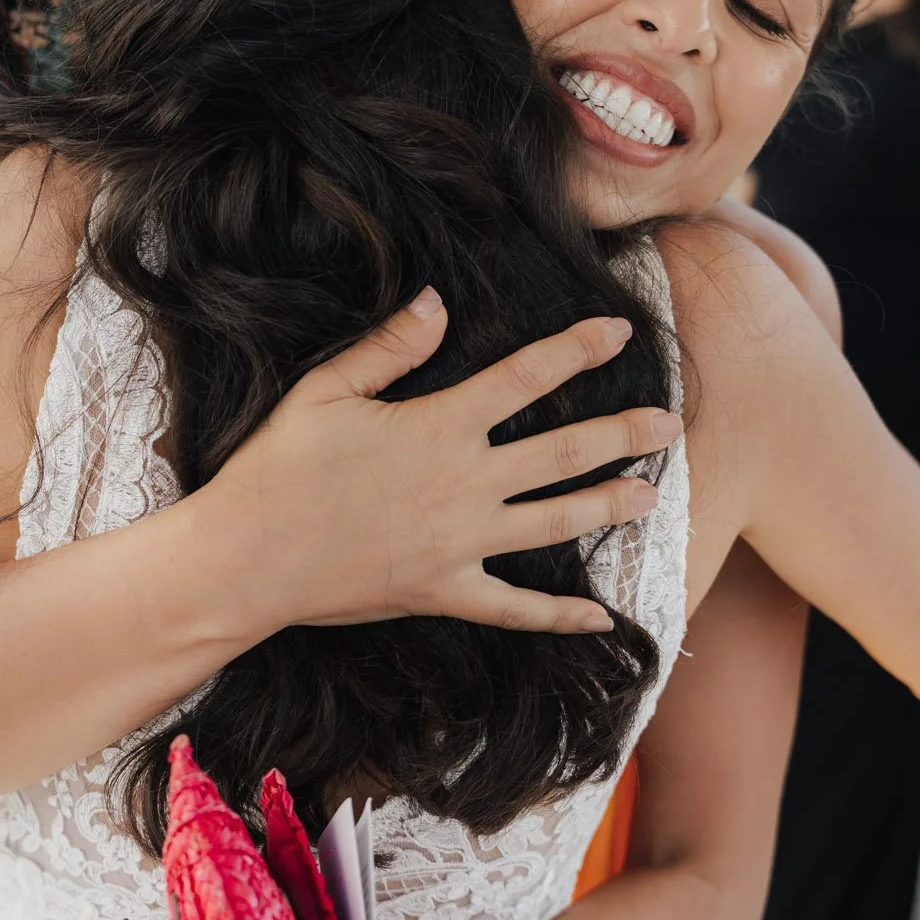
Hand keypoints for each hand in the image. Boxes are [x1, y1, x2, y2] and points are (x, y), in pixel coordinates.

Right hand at [203, 291, 680, 636]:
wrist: (248, 558)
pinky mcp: (445, 590)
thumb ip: (389, 345)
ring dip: (608, 505)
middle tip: (670, 423)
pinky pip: (515, 609)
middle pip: (562, 452)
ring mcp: (460, 542)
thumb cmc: (279, 467)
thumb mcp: (326, 389)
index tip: (617, 331)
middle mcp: (464, 482)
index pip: (525, 377)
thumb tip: (438, 301)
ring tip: (652, 494)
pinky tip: (600, 617)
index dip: (575, 350)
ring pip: (554, 521)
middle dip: (622, 434)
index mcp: (438, 425)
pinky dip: (560, 616)